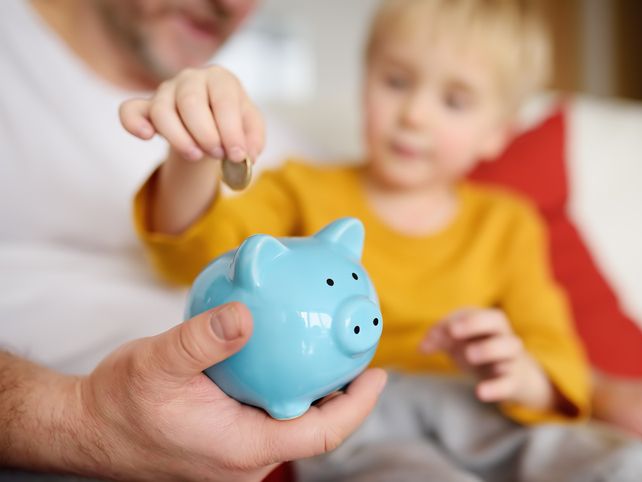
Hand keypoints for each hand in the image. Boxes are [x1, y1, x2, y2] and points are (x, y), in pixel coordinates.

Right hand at [74, 302, 385, 481]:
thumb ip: (204, 339)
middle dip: (343, 397)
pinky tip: (282, 359)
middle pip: (313, 429)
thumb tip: (247, 314)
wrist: (86, 428)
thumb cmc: (118, 403)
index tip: (378, 374)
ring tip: (328, 354)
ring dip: (314, 392)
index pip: (321, 434)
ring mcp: (235, 454)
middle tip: (356, 355)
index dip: (357, 406)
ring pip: (292, 422)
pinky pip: (269, 417)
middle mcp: (245, 459)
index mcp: (241, 449)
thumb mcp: (158, 363)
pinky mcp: (225, 443)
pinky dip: (284, 389)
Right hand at [120, 65, 264, 163]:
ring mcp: (165, 90)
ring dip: (178, 137)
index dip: (231, 130)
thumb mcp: (251, 128)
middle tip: (217, 154)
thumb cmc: (232, 122)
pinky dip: (133, 123)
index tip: (237, 155)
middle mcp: (191, 79)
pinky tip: (147, 136)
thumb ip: (254, 139)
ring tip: (195, 155)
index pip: (224, 100)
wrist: (210, 124)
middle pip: (191, 102)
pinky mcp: (146, 106)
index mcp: (220, 79)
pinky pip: (130, 111)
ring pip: (162, 110)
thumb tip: (247, 155)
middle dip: (206, 134)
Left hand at [420, 308, 554, 411]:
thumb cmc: (481, 353)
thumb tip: (422, 347)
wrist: (516, 378)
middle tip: (453, 331)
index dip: (453, 320)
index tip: (436, 333)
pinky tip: (480, 392)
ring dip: (489, 348)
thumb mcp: (459, 345)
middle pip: (497, 320)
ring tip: (469, 355)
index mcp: (487, 323)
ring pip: (510, 346)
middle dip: (475, 322)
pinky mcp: (515, 381)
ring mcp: (511, 357)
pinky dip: (496, 387)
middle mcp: (502, 335)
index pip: (472, 313)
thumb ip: (439, 340)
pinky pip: (510, 382)